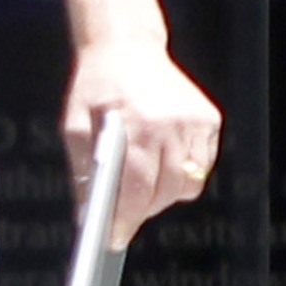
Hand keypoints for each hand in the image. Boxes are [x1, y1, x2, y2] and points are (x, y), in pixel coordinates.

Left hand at [65, 36, 221, 244]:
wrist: (126, 47)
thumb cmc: (96, 86)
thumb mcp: (75, 125)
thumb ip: (82, 170)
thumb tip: (86, 212)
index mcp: (137, 125)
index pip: (135, 188)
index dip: (126, 219)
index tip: (115, 238)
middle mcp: (171, 124)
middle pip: (165, 192)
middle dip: (144, 209)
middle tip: (125, 212)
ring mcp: (195, 122)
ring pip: (188, 184)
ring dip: (165, 194)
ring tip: (142, 185)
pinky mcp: (209, 119)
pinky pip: (201, 165)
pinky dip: (183, 173)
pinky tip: (161, 163)